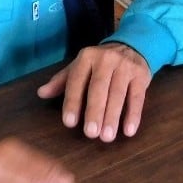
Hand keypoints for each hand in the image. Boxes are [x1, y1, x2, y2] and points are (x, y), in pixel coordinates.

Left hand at [37, 42, 151, 140]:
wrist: (133, 46)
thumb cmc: (101, 63)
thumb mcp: (80, 67)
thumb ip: (61, 81)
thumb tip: (41, 94)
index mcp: (86, 57)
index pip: (77, 81)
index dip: (73, 102)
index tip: (69, 123)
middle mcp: (106, 59)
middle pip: (99, 88)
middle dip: (94, 112)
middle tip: (91, 134)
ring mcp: (125, 66)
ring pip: (118, 94)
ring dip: (112, 117)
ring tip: (107, 137)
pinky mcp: (141, 75)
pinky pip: (137, 97)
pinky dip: (134, 114)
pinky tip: (129, 130)